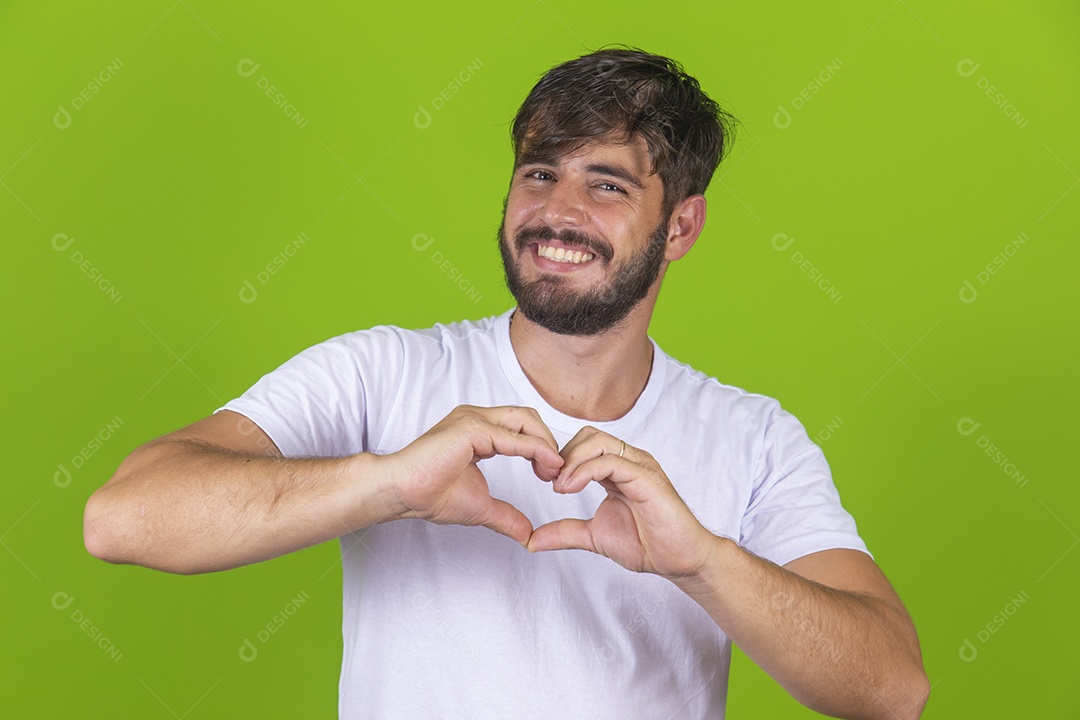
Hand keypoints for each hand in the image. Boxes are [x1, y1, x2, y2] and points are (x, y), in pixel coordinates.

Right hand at [381, 405, 563, 545]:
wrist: (403, 494)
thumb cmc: (430, 495)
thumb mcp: (481, 506)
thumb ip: (506, 516)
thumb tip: (527, 535)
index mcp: (478, 429)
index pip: (521, 426)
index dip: (542, 446)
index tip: (550, 475)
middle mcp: (477, 418)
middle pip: (528, 417)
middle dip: (548, 442)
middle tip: (555, 473)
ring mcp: (473, 419)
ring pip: (525, 419)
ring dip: (545, 444)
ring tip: (552, 471)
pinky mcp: (471, 429)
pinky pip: (513, 437)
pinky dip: (536, 450)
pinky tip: (547, 466)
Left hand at [527, 426, 715, 579]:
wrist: (680, 561)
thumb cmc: (647, 544)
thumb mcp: (593, 536)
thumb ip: (565, 532)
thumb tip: (532, 540)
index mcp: (618, 469)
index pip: (584, 444)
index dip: (560, 458)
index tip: (544, 480)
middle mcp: (629, 462)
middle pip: (589, 435)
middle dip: (563, 454)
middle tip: (548, 481)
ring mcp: (640, 467)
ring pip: (599, 442)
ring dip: (572, 460)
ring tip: (559, 486)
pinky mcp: (647, 479)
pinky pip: (612, 462)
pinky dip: (585, 471)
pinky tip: (571, 489)